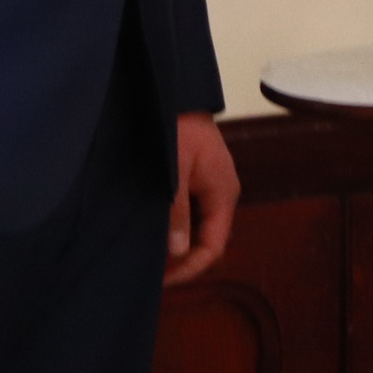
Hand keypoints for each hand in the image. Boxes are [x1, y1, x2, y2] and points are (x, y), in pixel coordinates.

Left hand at [165, 112, 239, 283]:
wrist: (175, 92)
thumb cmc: (176, 127)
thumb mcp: (174, 170)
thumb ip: (177, 211)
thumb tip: (178, 252)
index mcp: (223, 193)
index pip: (213, 246)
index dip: (190, 268)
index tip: (161, 280)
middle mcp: (221, 193)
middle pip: (207, 240)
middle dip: (182, 260)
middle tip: (150, 272)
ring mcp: (211, 185)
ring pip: (198, 228)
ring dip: (177, 244)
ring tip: (150, 255)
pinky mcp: (199, 178)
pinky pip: (191, 213)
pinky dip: (176, 227)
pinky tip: (156, 231)